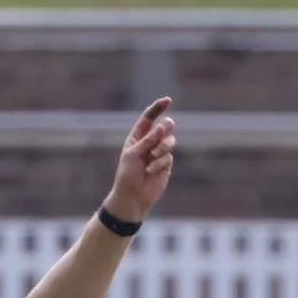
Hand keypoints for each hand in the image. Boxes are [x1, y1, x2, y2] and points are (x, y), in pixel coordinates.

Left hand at [103, 97, 175, 223]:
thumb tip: (163, 126)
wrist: (132, 197)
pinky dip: (160, 162)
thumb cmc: (127, 175)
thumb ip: (148, 140)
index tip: (168, 100)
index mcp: (138, 136)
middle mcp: (150, 142)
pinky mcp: (165, 165)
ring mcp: (159, 153)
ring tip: (153, 156)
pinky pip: (168, 157)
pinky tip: (151, 171)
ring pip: (170, 141)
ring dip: (162, 147)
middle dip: (165, 128)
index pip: (150, 117)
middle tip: (163, 131)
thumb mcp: (134, 154)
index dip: (159, 108)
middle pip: (165, 126)